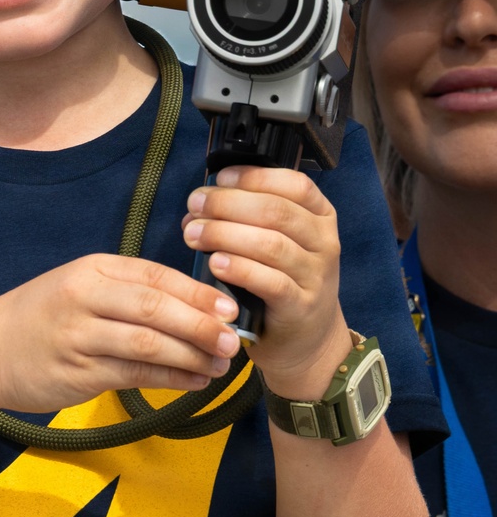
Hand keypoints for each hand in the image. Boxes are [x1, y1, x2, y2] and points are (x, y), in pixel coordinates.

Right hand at [0, 253, 241, 412]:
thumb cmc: (44, 316)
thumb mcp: (82, 286)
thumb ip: (130, 290)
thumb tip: (196, 304)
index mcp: (93, 269)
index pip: (155, 276)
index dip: (198, 293)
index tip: (231, 308)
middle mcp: (84, 297)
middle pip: (154, 308)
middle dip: (200, 324)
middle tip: (232, 340)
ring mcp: (78, 336)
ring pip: (147, 344)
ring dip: (190, 356)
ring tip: (219, 365)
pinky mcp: (77, 372)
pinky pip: (133, 374)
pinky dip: (169, 378)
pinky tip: (193, 381)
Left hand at [182, 166, 351, 398]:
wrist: (308, 339)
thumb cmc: (283, 281)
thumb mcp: (277, 242)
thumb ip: (247, 219)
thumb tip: (199, 205)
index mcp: (320, 216)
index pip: (294, 184)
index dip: (254, 177)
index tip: (219, 179)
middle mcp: (324, 242)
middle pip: (276, 211)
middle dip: (228, 204)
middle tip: (195, 206)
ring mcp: (316, 276)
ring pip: (271, 244)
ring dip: (226, 234)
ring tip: (194, 234)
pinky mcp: (301, 306)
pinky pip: (270, 282)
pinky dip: (239, 269)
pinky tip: (215, 263)